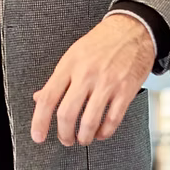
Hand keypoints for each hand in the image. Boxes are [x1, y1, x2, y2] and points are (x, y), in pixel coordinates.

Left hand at [31, 14, 153, 146]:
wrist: (131, 30)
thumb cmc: (100, 42)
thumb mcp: (72, 54)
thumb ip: (57, 78)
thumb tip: (39, 97)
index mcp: (69, 65)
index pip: (48, 97)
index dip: (40, 120)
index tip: (38, 135)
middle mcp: (85, 74)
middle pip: (67, 113)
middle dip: (63, 134)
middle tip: (64, 139)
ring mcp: (106, 84)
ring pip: (89, 122)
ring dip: (83, 137)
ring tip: (81, 138)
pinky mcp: (125, 91)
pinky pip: (112, 120)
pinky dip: (104, 133)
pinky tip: (100, 132)